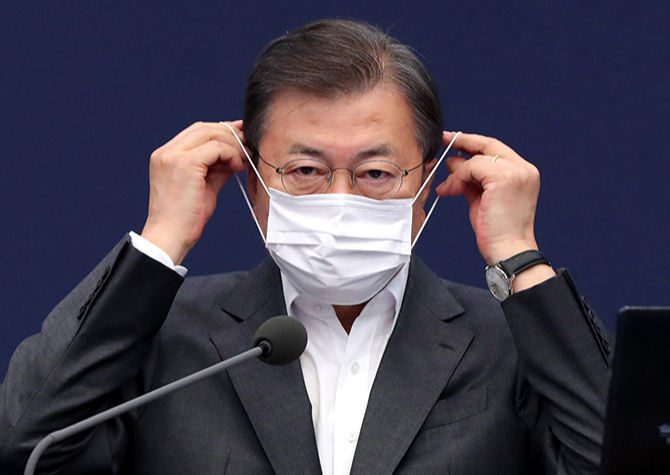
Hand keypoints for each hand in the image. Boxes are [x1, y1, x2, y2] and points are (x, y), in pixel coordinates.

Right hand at [140, 121, 246, 264]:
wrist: (170, 237)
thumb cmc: (185, 218)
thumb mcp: (203, 186)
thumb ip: (216, 168)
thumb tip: (234, 156)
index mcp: (166, 156)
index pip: (196, 131)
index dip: (221, 131)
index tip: (240, 138)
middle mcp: (166, 152)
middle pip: (204, 128)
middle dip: (230, 133)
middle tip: (248, 144)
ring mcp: (173, 156)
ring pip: (211, 134)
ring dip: (233, 145)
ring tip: (244, 160)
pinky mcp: (185, 164)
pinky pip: (216, 148)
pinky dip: (231, 154)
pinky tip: (238, 167)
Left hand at [436, 132, 553, 288]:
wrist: (508, 251)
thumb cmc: (497, 232)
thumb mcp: (481, 199)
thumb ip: (470, 179)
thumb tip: (453, 161)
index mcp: (523, 172)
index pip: (496, 149)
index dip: (473, 143)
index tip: (453, 140)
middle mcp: (523, 169)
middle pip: (488, 145)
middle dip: (462, 141)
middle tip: (442, 141)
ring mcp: (516, 172)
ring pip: (476, 159)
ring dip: (456, 173)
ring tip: (448, 189)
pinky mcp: (504, 179)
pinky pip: (471, 168)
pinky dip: (457, 178)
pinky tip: (451, 190)